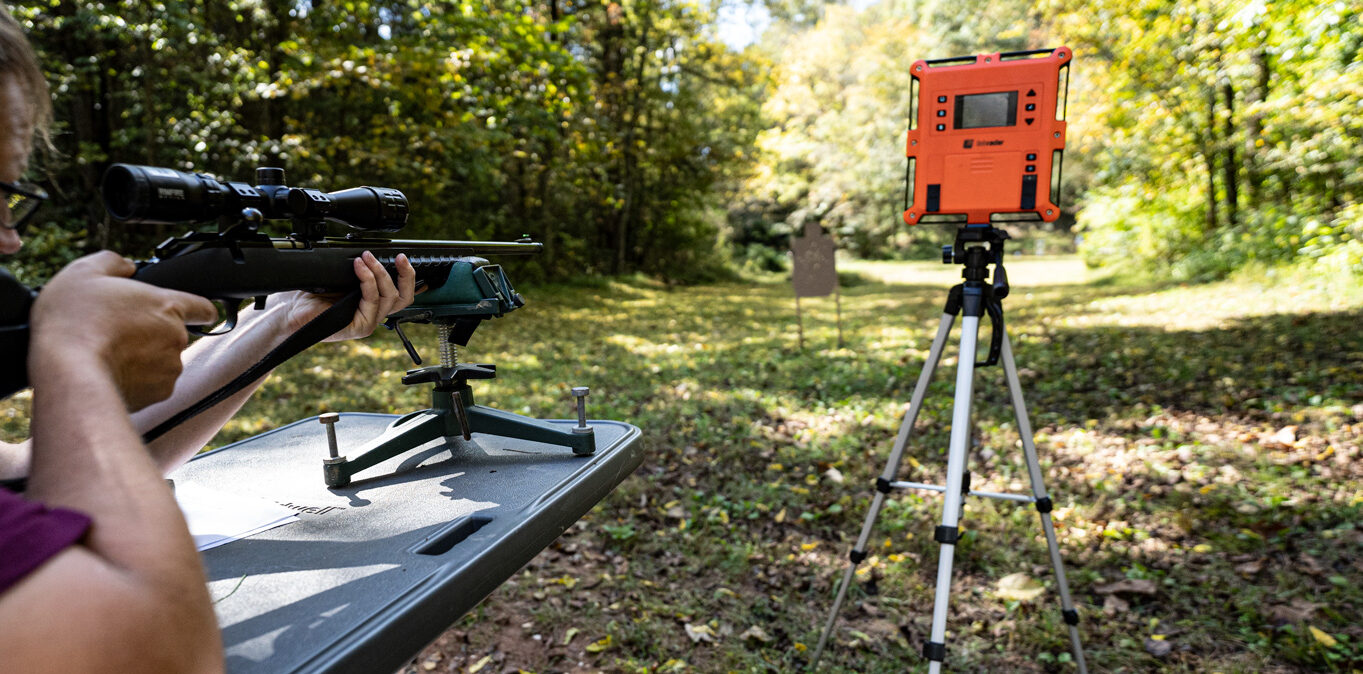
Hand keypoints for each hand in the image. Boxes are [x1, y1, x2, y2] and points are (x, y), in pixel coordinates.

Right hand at [28, 251, 218, 410]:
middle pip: (173, 334)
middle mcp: (176, 337)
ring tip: (109, 353)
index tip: (197, 315)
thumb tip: (127, 266)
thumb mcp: (84, 272)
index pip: (203, 307)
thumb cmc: (74, 320)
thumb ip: (113, 263)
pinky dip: (136, 381)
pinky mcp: (159, 393)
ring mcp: (170, 367)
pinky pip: (151, 385)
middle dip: (152, 334)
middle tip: (118, 332)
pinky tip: (111, 372)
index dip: (200, 310)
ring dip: (143, 359)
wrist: (68, 372)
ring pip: (162, 361)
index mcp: (166, 305)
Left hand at [281, 251, 417, 341]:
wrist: (289, 311)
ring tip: (366, 258)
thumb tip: (373, 252)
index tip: (403, 258)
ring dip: (380, 273)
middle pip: (404, 297)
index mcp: (372, 303)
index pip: (400, 293)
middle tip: (399, 257)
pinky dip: (368, 281)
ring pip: (390, 296)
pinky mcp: (360, 327)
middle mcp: (373, 313)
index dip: (409, 277)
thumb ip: (359, 270)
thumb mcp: (340, 276)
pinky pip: (372, 300)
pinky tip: (359, 268)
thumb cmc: (309, 294)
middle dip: (406, 275)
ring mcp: (368, 321)